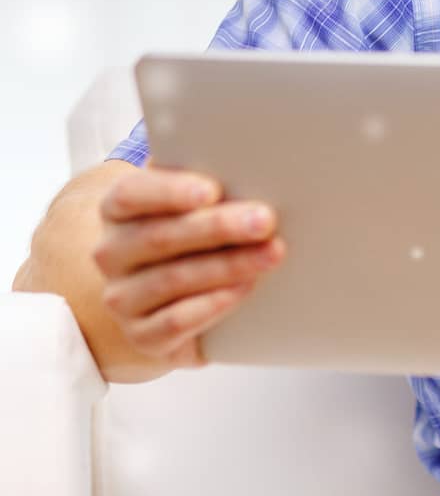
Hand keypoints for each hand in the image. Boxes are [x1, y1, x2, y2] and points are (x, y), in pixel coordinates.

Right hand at [91, 166, 284, 368]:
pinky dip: (214, 304)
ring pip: (172, 279)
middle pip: (160, 236)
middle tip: (265, 220)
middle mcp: (111, 253)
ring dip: (228, 266)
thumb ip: (207, 182)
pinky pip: (175, 322)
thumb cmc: (196, 234)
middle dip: (218, 227)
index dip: (169, 191)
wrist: (181, 299)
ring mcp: (122, 298)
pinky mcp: (143, 336)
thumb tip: (248, 160)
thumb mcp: (196, 204)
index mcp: (118, 211)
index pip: (131, 195)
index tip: (212, 190)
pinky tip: (244, 289)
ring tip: (271, 253)